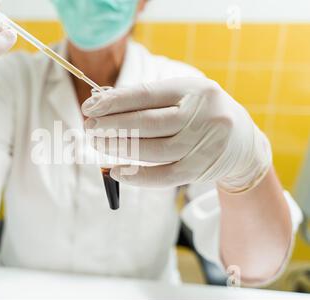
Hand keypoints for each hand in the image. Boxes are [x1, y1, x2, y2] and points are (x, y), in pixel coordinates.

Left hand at [82, 78, 271, 192]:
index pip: (146, 94)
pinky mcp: (203, 168)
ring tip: (98, 144)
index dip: (114, 102)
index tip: (89, 107)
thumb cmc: (200, 115)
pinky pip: (165, 176)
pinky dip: (138, 176)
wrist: (243, 143)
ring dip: (120, 149)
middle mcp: (203, 114)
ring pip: (154, 150)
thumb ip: (148, 101)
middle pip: (148, 123)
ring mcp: (205, 143)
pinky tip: (117, 172)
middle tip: (89, 128)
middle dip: (112, 126)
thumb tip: (103, 105)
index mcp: (194, 89)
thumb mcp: (182, 98)